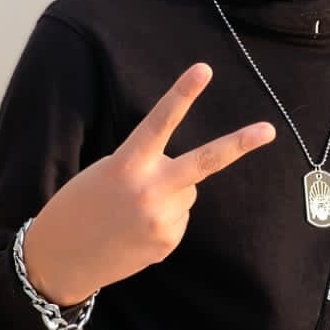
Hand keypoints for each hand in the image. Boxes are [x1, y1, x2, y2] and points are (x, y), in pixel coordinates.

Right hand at [21, 63, 274, 305]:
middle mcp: (149, 192)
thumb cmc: (79, 207)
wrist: (60, 260)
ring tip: (131, 210)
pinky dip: (163, 219)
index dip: (181, 95)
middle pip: (205, 162)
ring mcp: (162, 220)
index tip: (203, 69)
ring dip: (168, 193)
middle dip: (239, 144)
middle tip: (269, 130)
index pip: (158, 123)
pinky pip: (178, 217)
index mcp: (126, 166)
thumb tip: (187, 181)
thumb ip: (147, 169)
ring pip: (187, 191)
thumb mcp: (105, 174)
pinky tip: (135, 229)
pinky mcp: (167, 243)